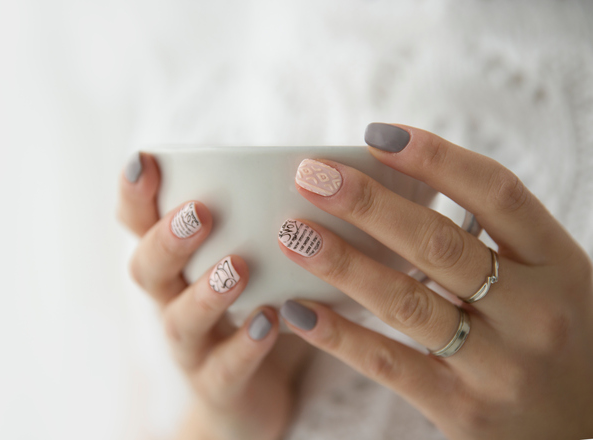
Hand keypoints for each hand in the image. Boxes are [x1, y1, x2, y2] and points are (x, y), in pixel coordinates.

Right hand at [118, 153, 310, 439]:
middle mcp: (172, 302)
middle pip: (148, 269)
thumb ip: (271, 217)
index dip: (134, 195)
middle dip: (167, 240)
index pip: (138, 224)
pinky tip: (271, 321)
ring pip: (181, 321)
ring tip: (238, 266)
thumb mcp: (259, 259)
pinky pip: (225, 369)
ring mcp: (192, 347)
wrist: (255, 394)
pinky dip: (246, 345)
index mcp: (176, 262)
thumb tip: (326, 161)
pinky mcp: (219, 386)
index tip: (143, 161)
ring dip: (206, 292)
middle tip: (198, 213)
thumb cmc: (259, 305)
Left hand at [277, 124, 592, 439]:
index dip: (437, 158)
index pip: (498, 193)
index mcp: (558, 264)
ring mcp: (499, 364)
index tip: (377, 135)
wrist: (584, 430)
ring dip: (342, 263)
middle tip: (311, 176)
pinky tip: (297, 309)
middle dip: (368, 205)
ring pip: (407, 301)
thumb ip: (493, 240)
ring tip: (292, 234)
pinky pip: (390, 363)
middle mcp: (534, 312)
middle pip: (440, 244)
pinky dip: (339, 335)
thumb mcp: (550, 281)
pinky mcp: (462, 409)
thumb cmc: (552, 339)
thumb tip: (397, 184)